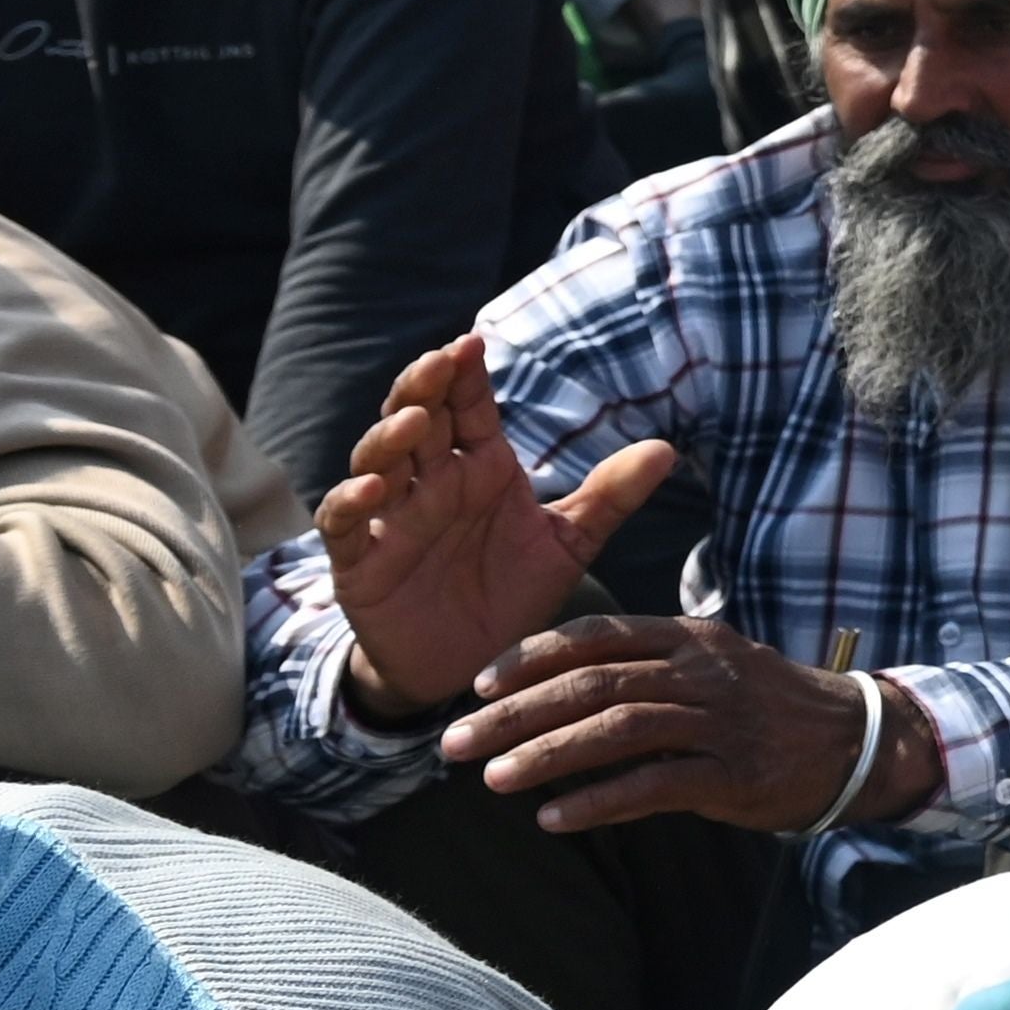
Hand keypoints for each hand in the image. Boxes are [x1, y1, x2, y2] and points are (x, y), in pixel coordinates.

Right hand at [315, 335, 686, 725]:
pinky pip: (343, 525)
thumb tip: (666, 449)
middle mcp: (431, 481)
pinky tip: (373, 489)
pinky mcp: (358, 562)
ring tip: (416, 420)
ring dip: (390, 437)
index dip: (464, 374)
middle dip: (423, 386)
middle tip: (439, 361)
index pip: (468, 406)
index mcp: (478, 466)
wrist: (470, 667)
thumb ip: (609, 497)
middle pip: (416, 417)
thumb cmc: (513, 591)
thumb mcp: (568, 544)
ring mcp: (390, 518)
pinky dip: (350, 503)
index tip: (475, 342)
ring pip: (376, 460)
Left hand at [444, 613, 922, 835]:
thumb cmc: (766, 706)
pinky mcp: (735, 774)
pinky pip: (657, 785)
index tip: (477, 686)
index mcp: (689, 638)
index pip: (596, 635)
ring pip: (619, 728)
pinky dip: (601, 800)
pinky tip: (557, 818)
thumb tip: (556, 689)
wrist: (854, 741)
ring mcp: (721, 722)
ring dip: (548, 755)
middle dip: (517, 713)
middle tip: (457, 742)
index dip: (530, 658)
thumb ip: (646, 667)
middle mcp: (702, 671)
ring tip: (494, 779)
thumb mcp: (712, 663)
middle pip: (594, 682)